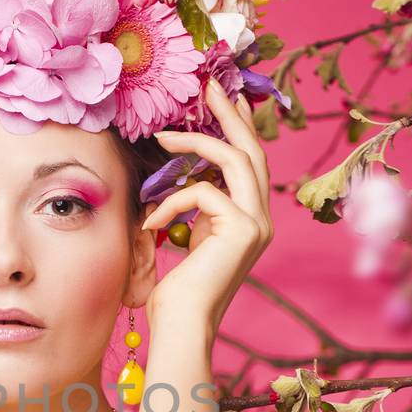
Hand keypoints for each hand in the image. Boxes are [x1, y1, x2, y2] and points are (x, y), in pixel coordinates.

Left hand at [142, 77, 273, 337]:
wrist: (181, 325)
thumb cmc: (176, 289)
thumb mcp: (187, 235)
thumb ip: (196, 205)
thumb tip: (185, 173)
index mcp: (250, 219)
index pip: (251, 162)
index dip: (239, 126)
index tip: (225, 97)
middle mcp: (262, 219)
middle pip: (252, 151)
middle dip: (230, 114)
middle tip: (208, 85)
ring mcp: (257, 224)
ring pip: (236, 161)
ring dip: (198, 142)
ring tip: (163, 136)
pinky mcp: (242, 229)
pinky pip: (203, 192)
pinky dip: (172, 202)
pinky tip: (150, 224)